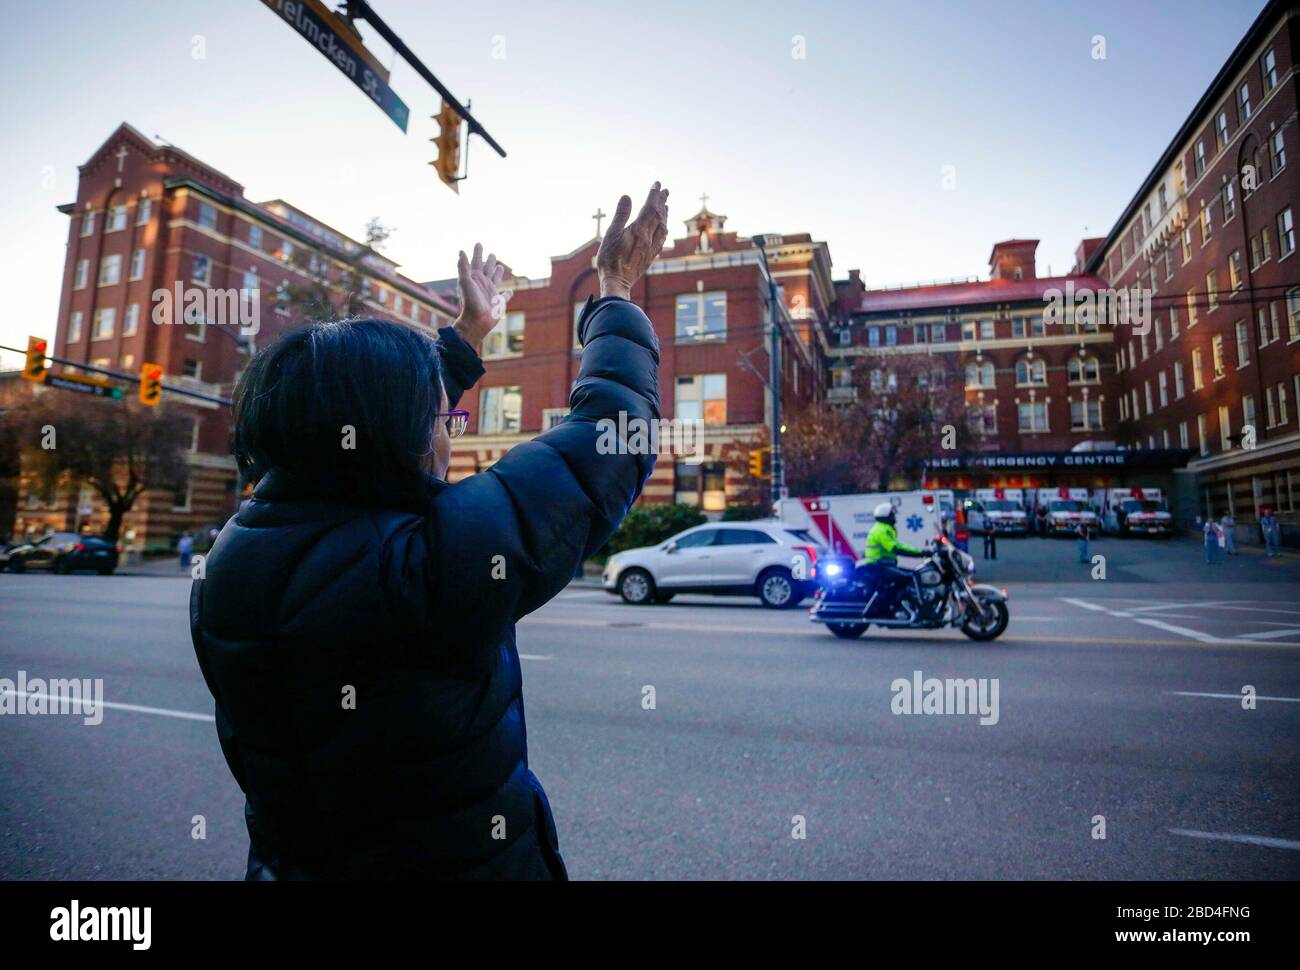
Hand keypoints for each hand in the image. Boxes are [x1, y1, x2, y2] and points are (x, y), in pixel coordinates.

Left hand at [453, 243, 510, 346]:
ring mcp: (491, 293)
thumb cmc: (469, 302)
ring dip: (497, 273)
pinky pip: (505, 296)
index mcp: (475, 278)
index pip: (476, 262)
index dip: (477, 252)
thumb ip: (463, 267)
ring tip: (500, 266)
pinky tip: (510, 291)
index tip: (478, 243)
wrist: (476, 321)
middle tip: (491, 253)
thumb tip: (461, 252)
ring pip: (495, 279)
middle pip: (487, 269)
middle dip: (488, 261)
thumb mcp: (465, 282)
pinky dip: (508, 294)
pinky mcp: (499, 303)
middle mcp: (483, 284)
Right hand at [596, 182, 669, 300]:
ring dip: (665, 215)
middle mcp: (648, 238)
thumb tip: (627, 196)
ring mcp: (651, 248)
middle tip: (666, 190)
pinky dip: (664, 230)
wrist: (617, 282)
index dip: (654, 195)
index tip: (657, 184)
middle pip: (659, 216)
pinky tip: (664, 229)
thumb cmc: (610, 259)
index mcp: (639, 230)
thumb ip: (621, 215)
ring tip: (666, 206)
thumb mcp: (611, 234)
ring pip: (662, 228)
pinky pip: (661, 240)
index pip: (650, 208)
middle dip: (662, 202)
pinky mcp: (650, 257)